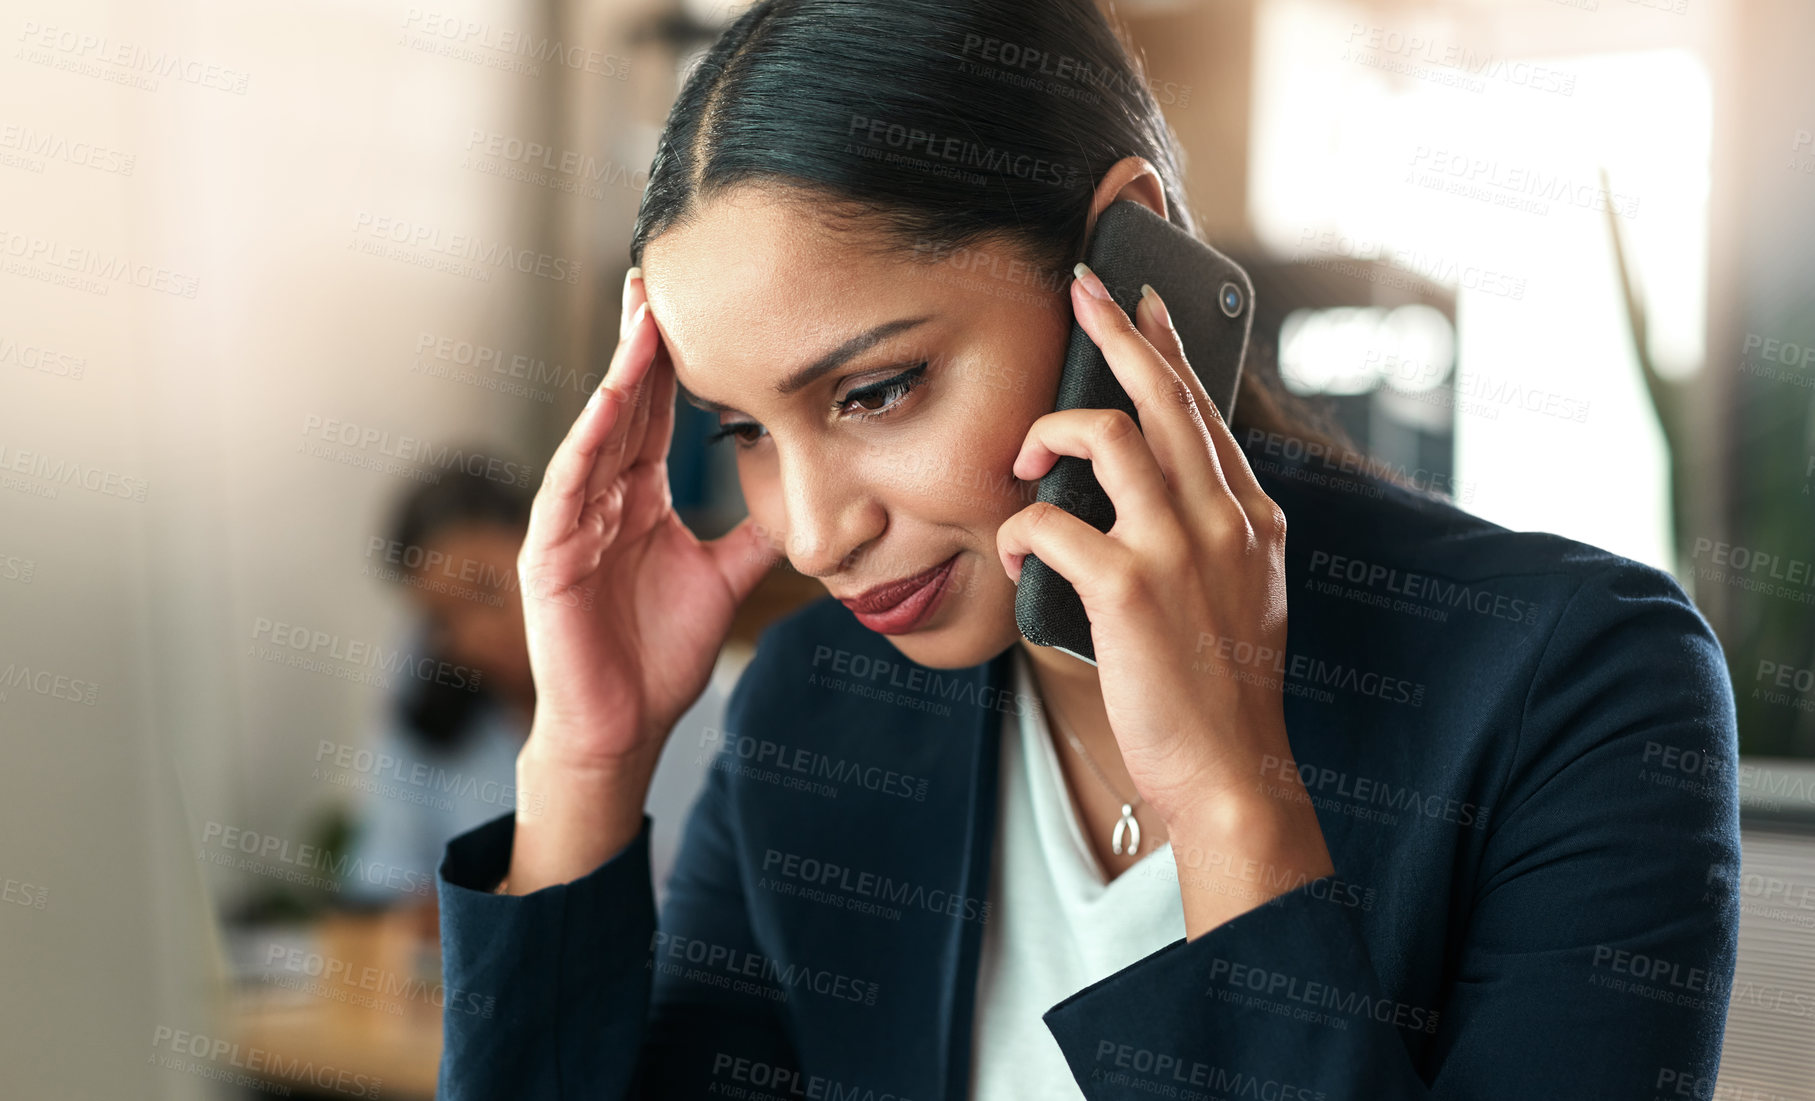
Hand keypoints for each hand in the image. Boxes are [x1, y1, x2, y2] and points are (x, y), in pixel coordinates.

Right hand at [518, 268, 778, 771]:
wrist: (623, 728)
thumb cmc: (660, 656)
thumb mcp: (724, 580)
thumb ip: (755, 534)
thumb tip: (808, 497)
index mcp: (638, 498)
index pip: (656, 414)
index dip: (672, 361)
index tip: (691, 303)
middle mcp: (600, 498)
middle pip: (623, 406)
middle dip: (639, 344)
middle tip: (655, 277)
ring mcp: (570, 523)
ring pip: (595, 435)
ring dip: (617, 377)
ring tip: (640, 323)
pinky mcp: (548, 556)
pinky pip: (568, 489)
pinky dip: (587, 445)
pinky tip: (609, 404)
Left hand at [995, 263, 1330, 933]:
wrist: (1231, 773)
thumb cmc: (1220, 690)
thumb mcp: (1243, 594)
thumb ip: (1212, 534)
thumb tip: (1161, 484)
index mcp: (1250, 517)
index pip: (1202, 407)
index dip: (1167, 344)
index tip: (1140, 301)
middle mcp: (1222, 517)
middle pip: (1161, 391)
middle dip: (1114, 327)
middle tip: (1080, 288)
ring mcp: (1178, 548)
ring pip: (1106, 432)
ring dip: (1049, 432)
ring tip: (1024, 462)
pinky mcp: (1128, 588)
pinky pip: (1051, 521)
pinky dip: (1019, 531)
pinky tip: (1015, 555)